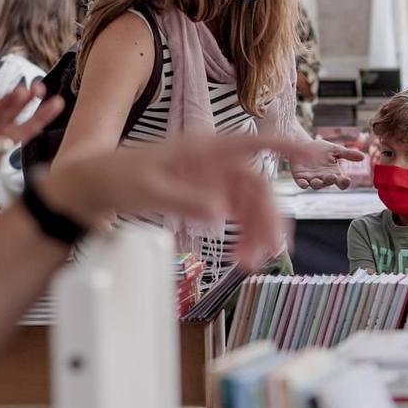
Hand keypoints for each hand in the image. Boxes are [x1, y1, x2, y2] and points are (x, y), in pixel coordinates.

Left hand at [41, 131, 339, 266]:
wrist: (90, 184)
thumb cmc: (114, 177)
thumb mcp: (147, 189)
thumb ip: (185, 199)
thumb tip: (220, 212)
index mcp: (204, 148)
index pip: (254, 144)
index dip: (289, 147)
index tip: (316, 151)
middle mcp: (214, 161)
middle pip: (257, 187)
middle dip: (269, 220)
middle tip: (270, 253)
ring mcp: (212, 178)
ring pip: (251, 205)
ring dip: (257, 233)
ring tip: (253, 264)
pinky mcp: (206, 195)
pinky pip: (236, 215)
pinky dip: (243, 236)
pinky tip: (242, 256)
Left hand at [290, 137, 366, 189]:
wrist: (301, 146)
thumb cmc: (319, 149)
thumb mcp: (335, 149)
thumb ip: (347, 154)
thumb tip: (363, 156)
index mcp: (334, 173)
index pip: (341, 181)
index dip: (344, 182)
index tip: (347, 180)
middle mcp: (323, 178)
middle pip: (328, 183)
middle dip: (330, 180)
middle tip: (332, 176)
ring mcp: (312, 179)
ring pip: (316, 185)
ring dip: (318, 184)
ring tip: (318, 180)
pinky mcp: (300, 178)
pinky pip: (302, 184)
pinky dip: (303, 184)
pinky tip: (304, 183)